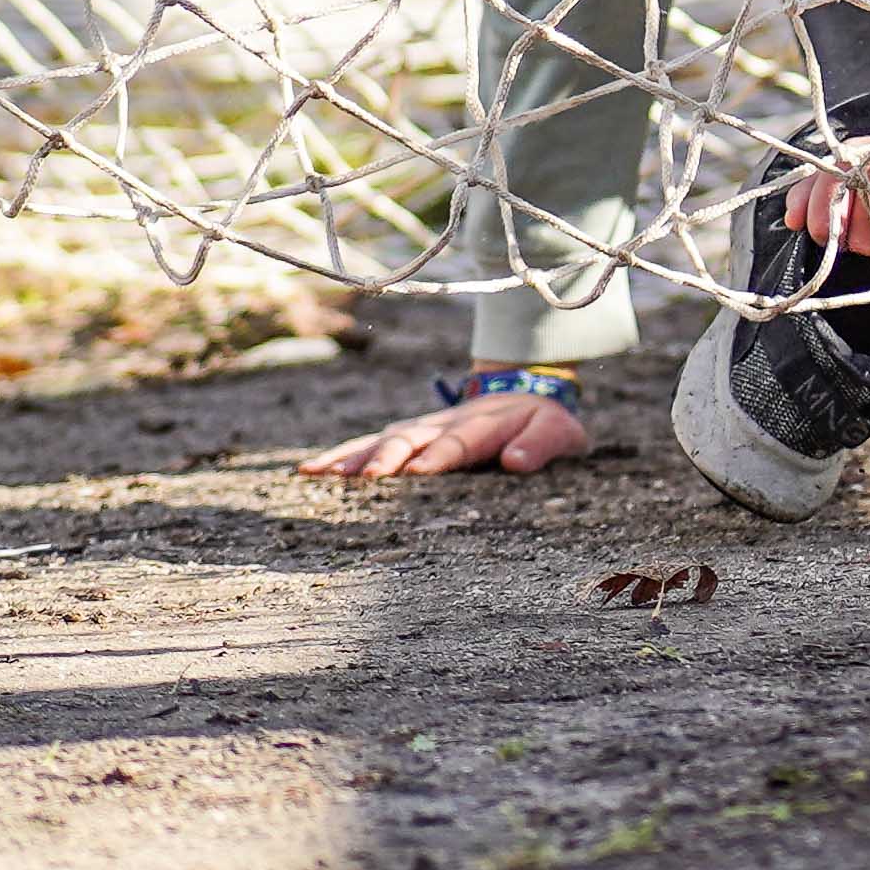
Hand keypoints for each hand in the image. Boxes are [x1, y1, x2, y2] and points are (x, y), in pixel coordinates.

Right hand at [297, 385, 590, 480]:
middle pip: (411, 438)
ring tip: (321, 474)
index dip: (439, 455)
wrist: (528, 390)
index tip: (419, 471)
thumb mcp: (558, 431)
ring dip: (354, 456)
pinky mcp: (407, 436)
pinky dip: (342, 455)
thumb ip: (540, 445)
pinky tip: (311, 471)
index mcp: (483, 425)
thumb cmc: (543, 422)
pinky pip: (370, 444)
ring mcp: (422, 428)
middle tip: (367, 479)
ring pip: (382, 441)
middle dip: (388, 457)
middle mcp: (444, 424)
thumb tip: (517, 462)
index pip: (459, 442)